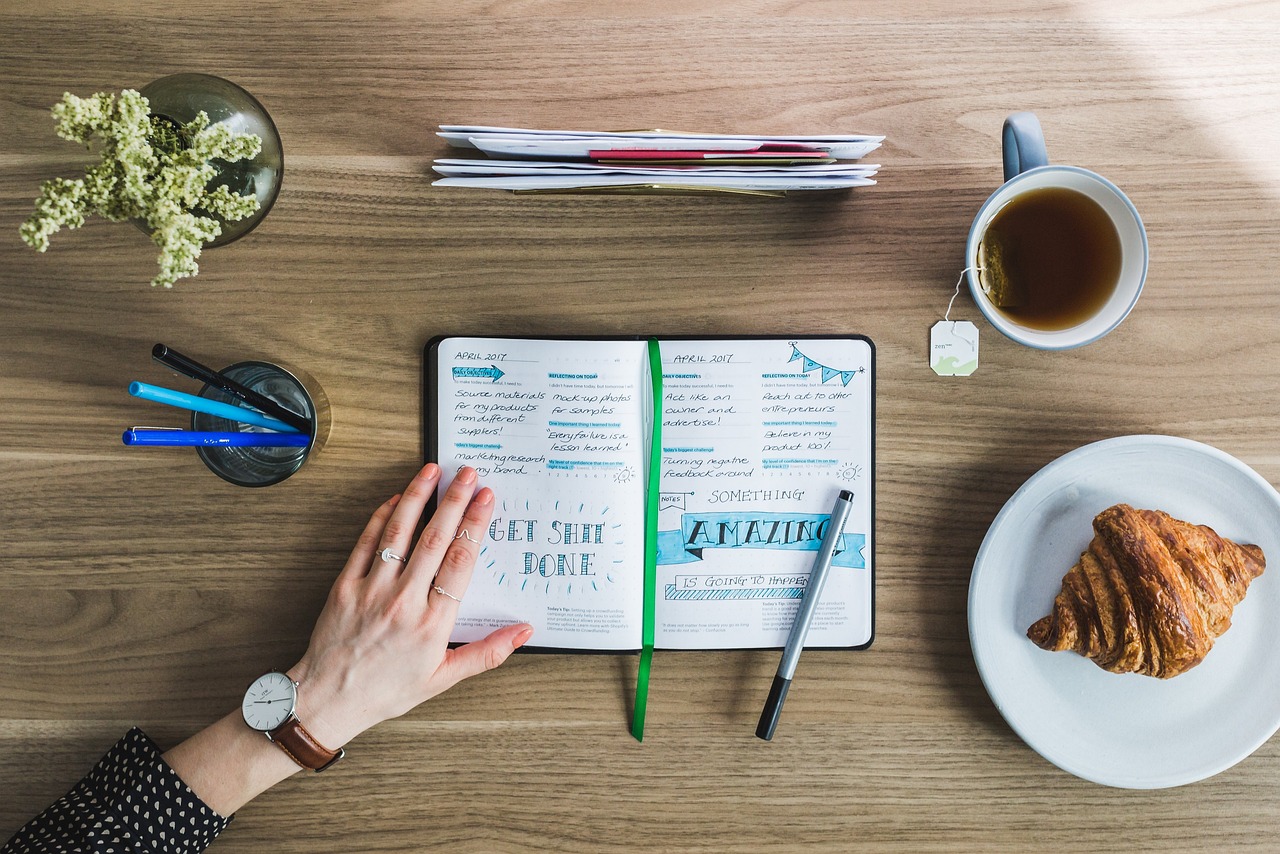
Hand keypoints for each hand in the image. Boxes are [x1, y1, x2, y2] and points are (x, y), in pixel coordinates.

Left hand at [287, 463, 532, 747]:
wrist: (329, 699)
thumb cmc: (386, 690)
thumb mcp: (444, 678)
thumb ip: (487, 652)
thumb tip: (524, 632)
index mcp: (432, 623)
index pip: (460, 562)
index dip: (475, 525)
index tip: (485, 499)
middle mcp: (404, 602)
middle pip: (435, 539)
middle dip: (454, 500)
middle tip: (467, 474)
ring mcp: (372, 591)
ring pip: (399, 534)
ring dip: (417, 497)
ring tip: (431, 472)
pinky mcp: (345, 586)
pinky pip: (366, 544)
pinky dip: (381, 518)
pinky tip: (396, 500)